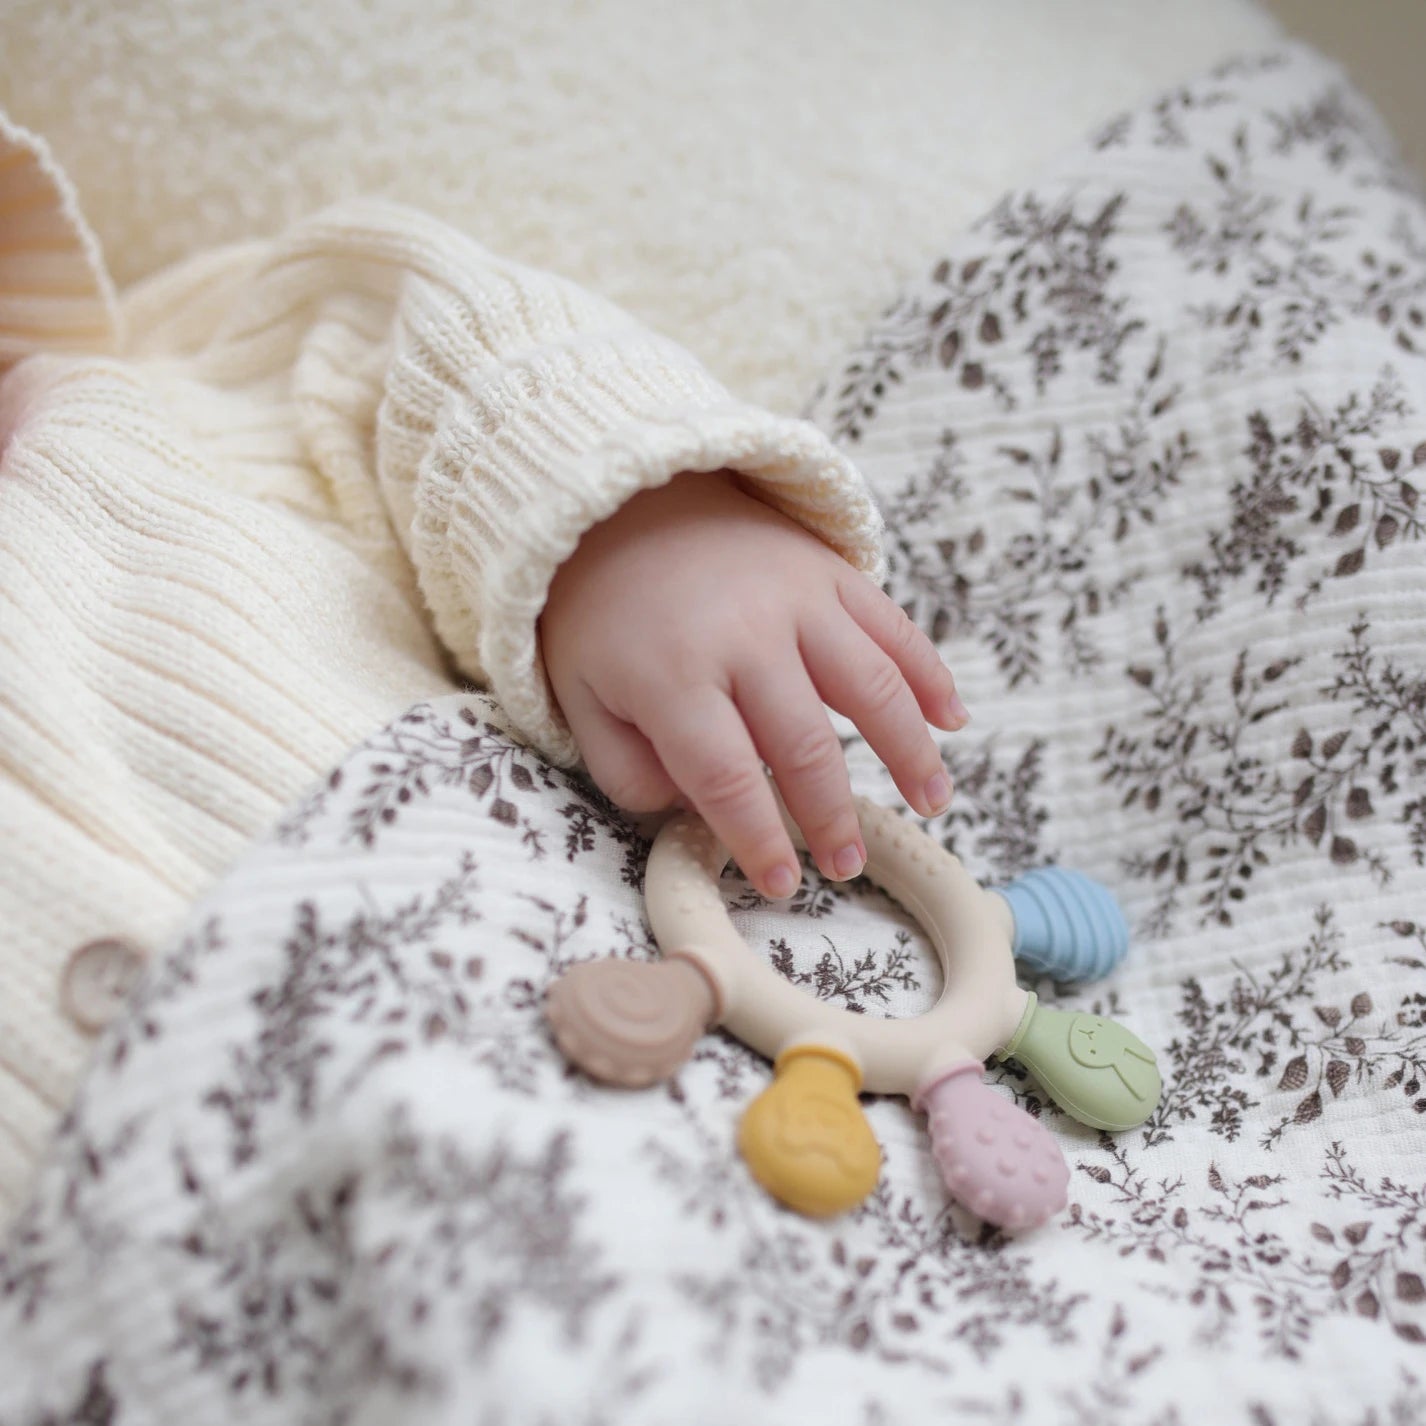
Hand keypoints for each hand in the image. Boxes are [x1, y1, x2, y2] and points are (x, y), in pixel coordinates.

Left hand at [539, 470, 968, 898]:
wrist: (618, 495)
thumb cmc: (597, 610)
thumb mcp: (575, 695)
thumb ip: (625, 767)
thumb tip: (694, 812)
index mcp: (670, 673)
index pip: (726, 778)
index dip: (760, 838)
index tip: (782, 882)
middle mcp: (742, 635)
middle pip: (805, 744)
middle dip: (832, 815)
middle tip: (845, 863)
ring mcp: (794, 596)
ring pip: (871, 685)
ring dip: (910, 752)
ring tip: (933, 803)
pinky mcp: (827, 567)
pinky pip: (892, 626)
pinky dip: (930, 674)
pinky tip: (953, 720)